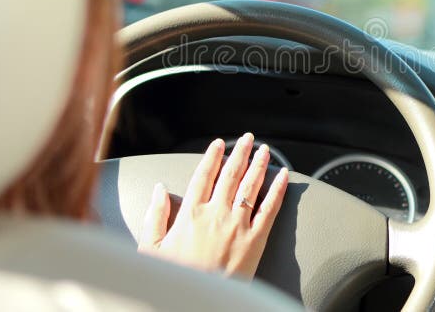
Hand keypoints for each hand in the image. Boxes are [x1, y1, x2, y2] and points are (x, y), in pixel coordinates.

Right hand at [137, 133, 288, 278]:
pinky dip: (278, 190)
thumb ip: (156, 216)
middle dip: (240, 153)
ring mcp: (238, 226)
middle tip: (247, 139)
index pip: (203, 176)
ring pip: (250, 186)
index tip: (218, 144)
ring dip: (259, 165)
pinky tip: (283, 177)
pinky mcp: (256, 241)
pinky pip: (270, 209)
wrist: (198, 304)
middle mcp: (216, 214)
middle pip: (230, 175)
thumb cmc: (176, 279)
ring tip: (264, 151)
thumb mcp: (151, 249)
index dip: (212, 157)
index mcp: (190, 214)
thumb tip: (159, 190)